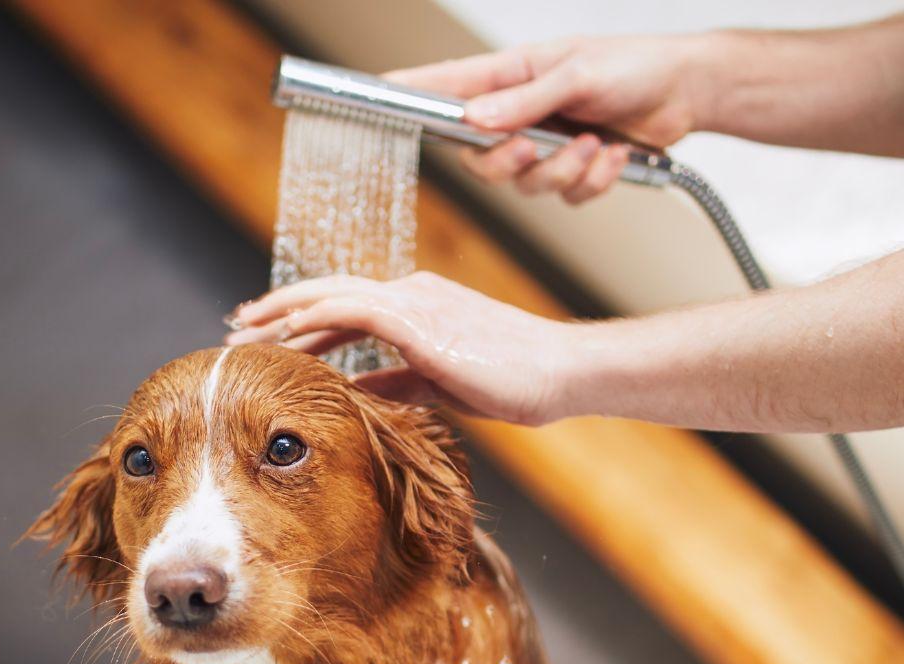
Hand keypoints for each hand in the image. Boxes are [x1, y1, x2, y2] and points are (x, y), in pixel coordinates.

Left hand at [225, 272, 576, 425]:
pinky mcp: (422, 320)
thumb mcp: (439, 383)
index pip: (344, 306)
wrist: (559, 372)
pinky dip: (319, 315)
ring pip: (332, 296)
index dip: (301, 318)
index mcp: (416, 307)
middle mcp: (410, 294)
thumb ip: (396, 381)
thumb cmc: (511, 379)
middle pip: (327, 294)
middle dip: (277, 309)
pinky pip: (356, 310)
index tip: (265, 335)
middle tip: (237, 325)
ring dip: (284, 311)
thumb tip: (356, 388)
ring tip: (246, 328)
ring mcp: (416, 302)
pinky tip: (288, 332)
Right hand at [386, 35, 708, 202]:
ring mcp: (544, 146)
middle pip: (479, 160)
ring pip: (524, 186)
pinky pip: (564, 197)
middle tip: (534, 149)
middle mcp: (520, 114)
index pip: (448, 87)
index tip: (378, 93)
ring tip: (596, 143)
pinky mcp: (571, 171)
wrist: (686, 91)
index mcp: (511, 78)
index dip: (411, 92)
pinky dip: (592, 180)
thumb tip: (475, 119)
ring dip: (564, 171)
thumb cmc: (634, 65)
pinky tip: (615, 154)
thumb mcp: (577, 73)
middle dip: (508, 164)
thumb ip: (525, 101)